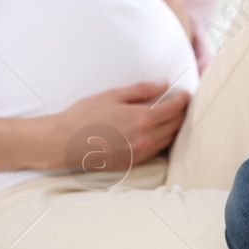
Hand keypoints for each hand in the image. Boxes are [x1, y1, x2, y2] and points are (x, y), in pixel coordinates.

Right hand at [55, 80, 189, 169]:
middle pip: (175, 125)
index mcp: (141, 119)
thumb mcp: (112, 95)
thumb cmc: (84, 116)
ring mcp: (139, 153)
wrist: (63, 143)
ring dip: (173, 128)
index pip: (174, 109)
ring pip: (168, 140)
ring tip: (170, 117)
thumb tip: (162, 85)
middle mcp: (145, 139)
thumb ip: (140, 90)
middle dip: (181, 113)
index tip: (185, 94)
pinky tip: (156, 132)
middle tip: (180, 103)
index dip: (183, 100)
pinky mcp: (132, 164)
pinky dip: (161, 140)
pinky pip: (156, 151)